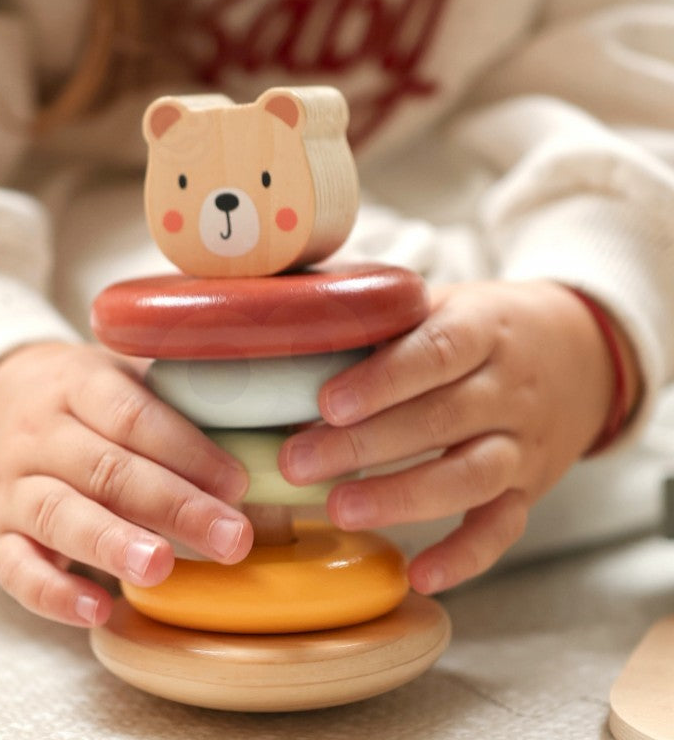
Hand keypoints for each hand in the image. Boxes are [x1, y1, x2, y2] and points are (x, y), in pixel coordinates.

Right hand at [0, 343, 251, 626]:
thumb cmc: (82, 394)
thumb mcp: (121, 374)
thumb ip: (178, 398)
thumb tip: (273, 429)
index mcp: (80, 384)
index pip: (132, 415)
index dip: (186, 449)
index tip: (237, 483)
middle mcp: (41, 433)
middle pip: (106, 469)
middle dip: (173, 506)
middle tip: (230, 538)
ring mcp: (14, 485)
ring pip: (59, 514)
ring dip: (112, 544)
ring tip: (161, 568)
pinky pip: (14, 567)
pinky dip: (53, 593)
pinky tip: (100, 609)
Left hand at [280, 280, 638, 593]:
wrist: (578, 351)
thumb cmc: (484, 326)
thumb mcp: (444, 301)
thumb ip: (385, 314)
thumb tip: (303, 327)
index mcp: (484, 328)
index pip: (437, 351)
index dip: (382, 380)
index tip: (327, 404)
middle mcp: (510, 387)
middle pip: (441, 418)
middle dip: (365, 445)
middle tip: (298, 463)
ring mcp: (524, 443)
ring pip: (470, 476)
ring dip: (402, 497)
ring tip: (339, 510)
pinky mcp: (529, 489)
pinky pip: (504, 527)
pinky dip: (465, 556)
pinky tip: (419, 574)